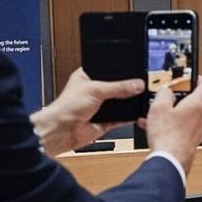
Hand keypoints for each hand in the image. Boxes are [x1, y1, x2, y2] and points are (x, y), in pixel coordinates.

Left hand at [30, 67, 144, 156]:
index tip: (134, 71)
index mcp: (87, 77)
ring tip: (139, 97)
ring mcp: (101, 106)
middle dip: (126, 88)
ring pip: (120, 102)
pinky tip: (136, 112)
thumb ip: (118, 87)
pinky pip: (122, 117)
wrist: (61, 131)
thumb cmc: (66, 107)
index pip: (108, 70)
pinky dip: (129, 116)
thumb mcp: (95, 89)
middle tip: (139, 85)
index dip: (120, 70)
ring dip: (128, 102)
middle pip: (117, 87)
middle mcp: (94, 91)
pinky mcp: (106, 120)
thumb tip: (136, 84)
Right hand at [145, 76, 201, 175]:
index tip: (191, 77)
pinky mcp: (191, 142)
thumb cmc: (167, 137)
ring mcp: (198, 132)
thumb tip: (166, 91)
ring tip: (161, 112)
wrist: (169, 162)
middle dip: (188, 95)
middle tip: (175, 93)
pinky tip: (156, 127)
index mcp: (197, 105)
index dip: (200, 78)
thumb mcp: (159, 107)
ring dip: (179, 111)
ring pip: (193, 115)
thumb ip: (164, 94)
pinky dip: (174, 124)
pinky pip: (185, 128)